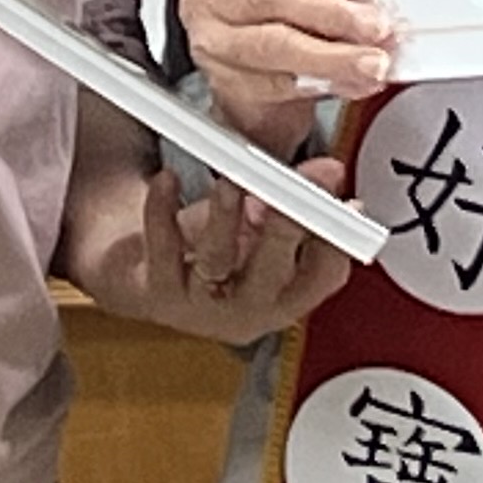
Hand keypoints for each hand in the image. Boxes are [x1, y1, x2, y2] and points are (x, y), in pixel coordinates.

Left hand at [70, 150, 357, 342]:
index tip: (343, 203)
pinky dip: (162, 211)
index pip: (323, 276)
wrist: (139, 273)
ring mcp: (200, 307)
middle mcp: (248, 311)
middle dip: (285, 229)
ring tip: (229, 180)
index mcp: (284, 296)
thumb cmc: (209, 247)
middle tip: (287, 190)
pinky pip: (162, 250)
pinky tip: (166, 181)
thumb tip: (329, 172)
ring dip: (225, 217)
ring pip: (217, 262)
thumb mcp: (256, 221)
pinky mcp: (155, 294)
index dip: (336, 239)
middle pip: (274, 275)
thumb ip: (292, 195)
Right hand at [178, 0, 393, 148]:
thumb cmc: (274, 18)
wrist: (250, 76)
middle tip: (375, 27)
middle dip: (333, 14)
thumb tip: (373, 0)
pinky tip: (354, 83)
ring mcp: (215, 42)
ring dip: (333, 55)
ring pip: (275, 45)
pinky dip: (325, 84)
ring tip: (372, 62)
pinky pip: (279, 85)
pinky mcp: (227, 84)